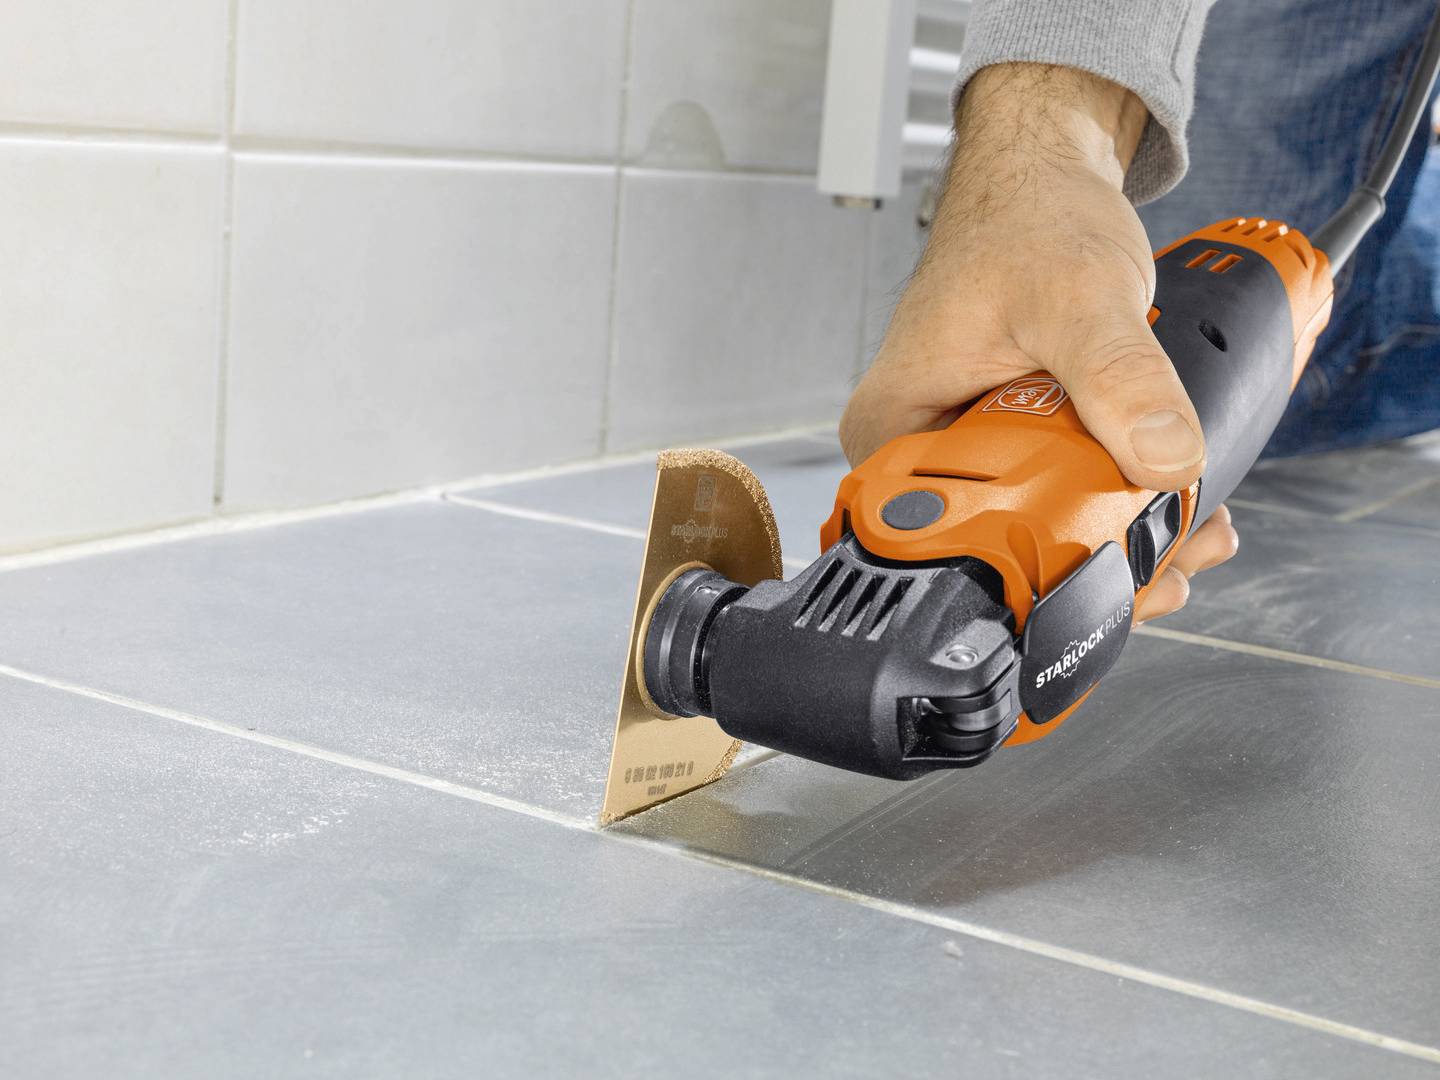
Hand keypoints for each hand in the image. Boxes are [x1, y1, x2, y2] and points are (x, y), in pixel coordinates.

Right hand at [839, 63, 1236, 621]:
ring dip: (1126, 537)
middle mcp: (918, 450)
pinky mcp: (1011, 440)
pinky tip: (1177, 496)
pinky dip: (1123, 501)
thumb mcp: (1076, 295)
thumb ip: (1118, 375)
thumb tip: (1165, 458)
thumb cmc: (1025, 220)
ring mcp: (966, 447)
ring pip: (1043, 526)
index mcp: (892, 431)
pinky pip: (1065, 492)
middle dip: (1101, 561)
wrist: (1043, 179)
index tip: (1116, 569)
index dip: (1036, 570)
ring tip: (1195, 527)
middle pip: (1002, 546)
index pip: (943, 542)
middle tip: (1177, 553)